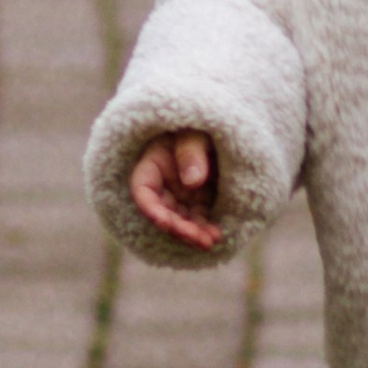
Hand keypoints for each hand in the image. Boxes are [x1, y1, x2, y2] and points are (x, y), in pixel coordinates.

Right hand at [130, 130, 222, 250]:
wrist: (224, 126)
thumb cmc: (201, 126)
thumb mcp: (195, 133)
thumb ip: (191, 152)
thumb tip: (192, 183)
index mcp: (153, 166)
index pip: (143, 191)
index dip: (151, 209)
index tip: (165, 222)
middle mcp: (164, 184)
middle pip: (164, 212)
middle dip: (179, 228)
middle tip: (199, 239)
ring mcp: (182, 194)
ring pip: (181, 219)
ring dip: (193, 233)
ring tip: (211, 241)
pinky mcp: (200, 200)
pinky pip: (198, 218)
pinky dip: (205, 229)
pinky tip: (217, 236)